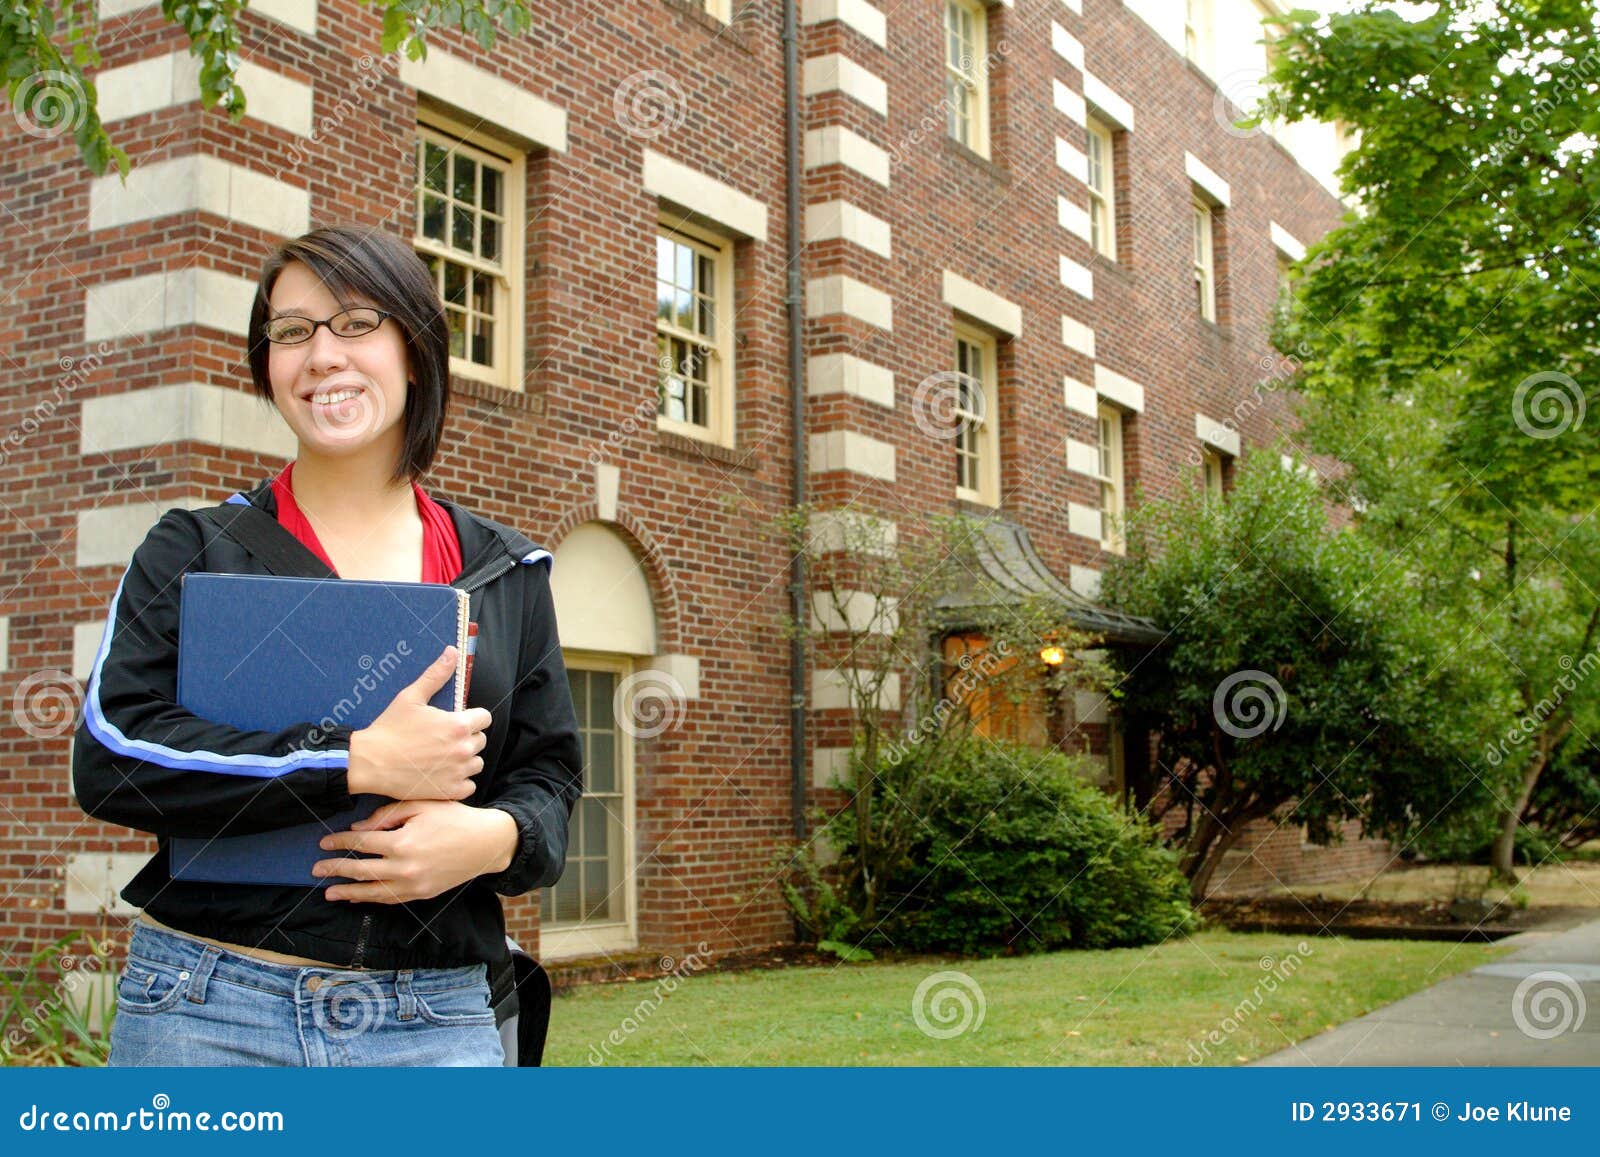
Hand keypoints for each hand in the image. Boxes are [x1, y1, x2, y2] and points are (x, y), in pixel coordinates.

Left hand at [313, 799, 518, 903]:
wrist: (486, 843)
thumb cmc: (453, 818)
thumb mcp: (421, 805)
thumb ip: (387, 815)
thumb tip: (358, 829)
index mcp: (402, 841)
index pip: (361, 842)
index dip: (339, 842)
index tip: (323, 842)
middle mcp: (404, 867)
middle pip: (360, 869)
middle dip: (336, 868)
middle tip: (316, 868)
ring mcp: (413, 884)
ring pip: (372, 891)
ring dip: (348, 892)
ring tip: (329, 892)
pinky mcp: (422, 893)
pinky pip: (390, 899)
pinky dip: (371, 899)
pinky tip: (358, 896)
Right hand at [346, 645, 492, 801]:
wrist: (369, 762)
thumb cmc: (389, 728)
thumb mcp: (411, 696)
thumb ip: (436, 674)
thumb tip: (452, 651)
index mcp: (458, 725)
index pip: (485, 718)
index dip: (472, 718)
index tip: (456, 721)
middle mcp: (463, 749)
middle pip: (480, 740)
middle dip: (467, 737)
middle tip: (443, 739)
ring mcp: (458, 772)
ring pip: (476, 763)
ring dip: (464, 760)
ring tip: (442, 756)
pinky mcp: (450, 791)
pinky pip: (469, 785)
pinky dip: (459, 781)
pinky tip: (442, 773)